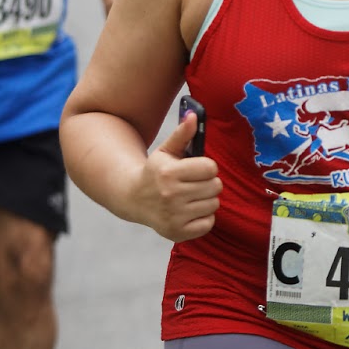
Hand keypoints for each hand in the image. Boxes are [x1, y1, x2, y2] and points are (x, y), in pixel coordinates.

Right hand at [135, 111, 221, 241]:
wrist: (134, 199)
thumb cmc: (156, 172)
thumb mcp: (166, 151)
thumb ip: (182, 134)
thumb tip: (193, 116)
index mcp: (169, 173)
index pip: (211, 168)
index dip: (206, 167)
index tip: (197, 169)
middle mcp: (171, 195)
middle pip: (215, 186)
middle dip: (208, 183)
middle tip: (194, 183)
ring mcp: (174, 216)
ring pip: (214, 204)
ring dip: (206, 200)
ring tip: (191, 196)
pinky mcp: (177, 232)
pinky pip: (209, 223)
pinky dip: (204, 218)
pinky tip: (190, 211)